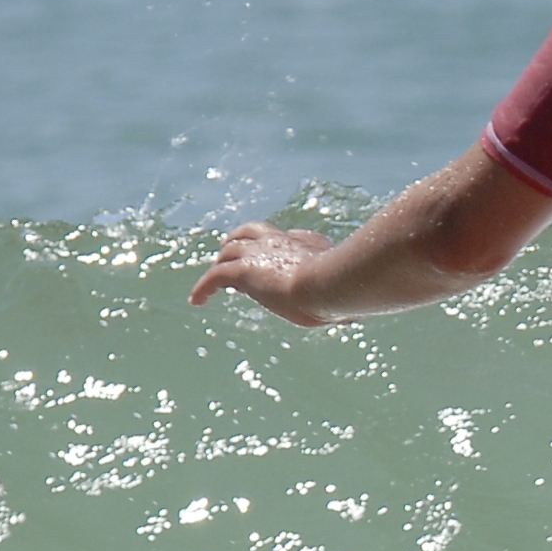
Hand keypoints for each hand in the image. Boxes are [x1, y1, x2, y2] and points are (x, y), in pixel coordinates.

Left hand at [188, 222, 339, 322]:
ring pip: (229, 251)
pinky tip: (197, 301)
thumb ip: (348, 300)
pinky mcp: (241, 271)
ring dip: (221, 262)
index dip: (279, 247)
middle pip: (251, 233)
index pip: (289, 238)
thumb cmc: (345, 291)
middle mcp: (281, 242)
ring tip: (215, 277)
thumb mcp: (350, 293)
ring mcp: (259, 254)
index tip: (276, 260)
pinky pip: (214, 278)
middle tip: (235, 258)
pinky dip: (203, 288)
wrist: (329, 283)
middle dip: (242, 243)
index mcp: (308, 243)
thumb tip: (355, 317)